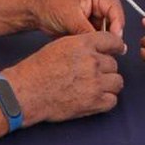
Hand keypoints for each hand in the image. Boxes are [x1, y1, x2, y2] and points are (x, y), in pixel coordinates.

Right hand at [2, 31, 124, 124]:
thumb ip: (83, 45)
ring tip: (94, 86)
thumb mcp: (60, 46)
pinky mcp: (94, 102)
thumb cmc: (38, 70)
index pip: (113, 41)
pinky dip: (106, 100)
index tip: (116, 51)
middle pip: (114, 64)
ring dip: (108, 84)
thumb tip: (99, 49)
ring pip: (117, 82)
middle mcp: (92, 62)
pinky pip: (112, 100)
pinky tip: (95, 98)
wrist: (26, 92)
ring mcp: (95, 83)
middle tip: (92, 74)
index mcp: (83, 44)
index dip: (116, 47)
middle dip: (106, 69)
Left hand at [31, 0, 125, 38]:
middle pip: (111, 20)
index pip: (114, 8)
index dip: (118, 23)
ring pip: (103, 30)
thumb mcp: (71, 18)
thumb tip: (101, 43)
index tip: (116, 38)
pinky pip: (93, 35)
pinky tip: (86, 46)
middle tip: (108, 48)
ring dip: (99, 39)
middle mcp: (95, 4)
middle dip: (109, 34)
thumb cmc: (49, 4)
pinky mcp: (84, 25)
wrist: (33, 11)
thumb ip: (87, 31)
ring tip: (92, 47)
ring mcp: (90, 15)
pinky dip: (91, 41)